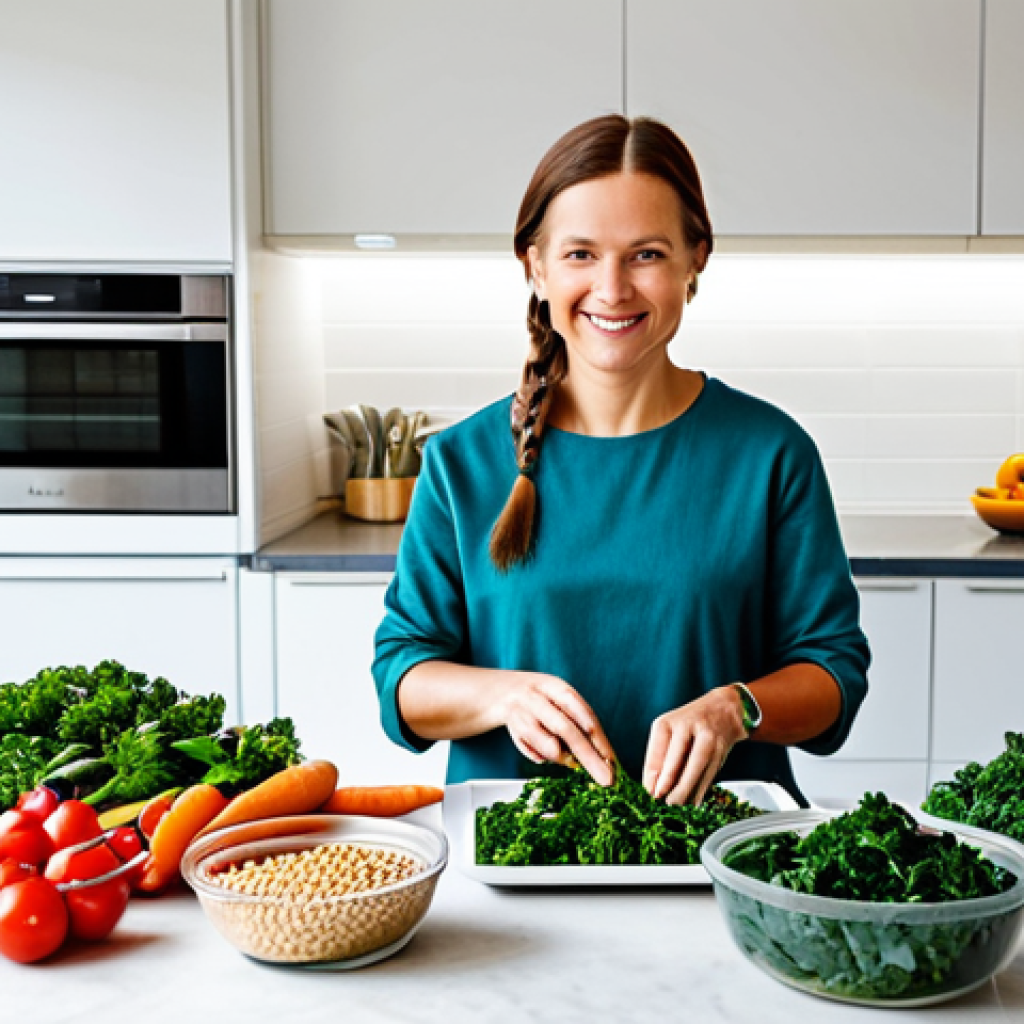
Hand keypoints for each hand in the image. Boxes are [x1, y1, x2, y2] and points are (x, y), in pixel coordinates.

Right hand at [500, 672, 615, 785]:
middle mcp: (536, 699)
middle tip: (606, 779)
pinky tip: (543, 749)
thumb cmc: (541, 697)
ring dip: (563, 758)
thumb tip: (600, 754)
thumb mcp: (559, 697)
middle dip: (589, 757)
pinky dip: (545, 758)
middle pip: (566, 730)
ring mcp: (522, 715)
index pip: (581, 711)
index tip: (611, 759)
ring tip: (567, 758)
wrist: (501, 691)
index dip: (598, 736)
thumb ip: (578, 720)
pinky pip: (535, 755)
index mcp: (554, 686)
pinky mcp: (513, 733)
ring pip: (548, 746)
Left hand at [642, 687, 748, 805]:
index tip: (650, 792)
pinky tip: (693, 802)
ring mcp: (707, 737)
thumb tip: (651, 787)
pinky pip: (709, 773)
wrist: (724, 709)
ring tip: (676, 805)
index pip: (657, 751)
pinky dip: (700, 790)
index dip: (654, 774)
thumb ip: (659, 756)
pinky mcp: (721, 749)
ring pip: (696, 768)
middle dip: (670, 783)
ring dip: (686, 791)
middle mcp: (688, 726)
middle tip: (663, 801)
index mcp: (668, 722)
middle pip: (678, 758)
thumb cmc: (689, 723)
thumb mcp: (669, 731)